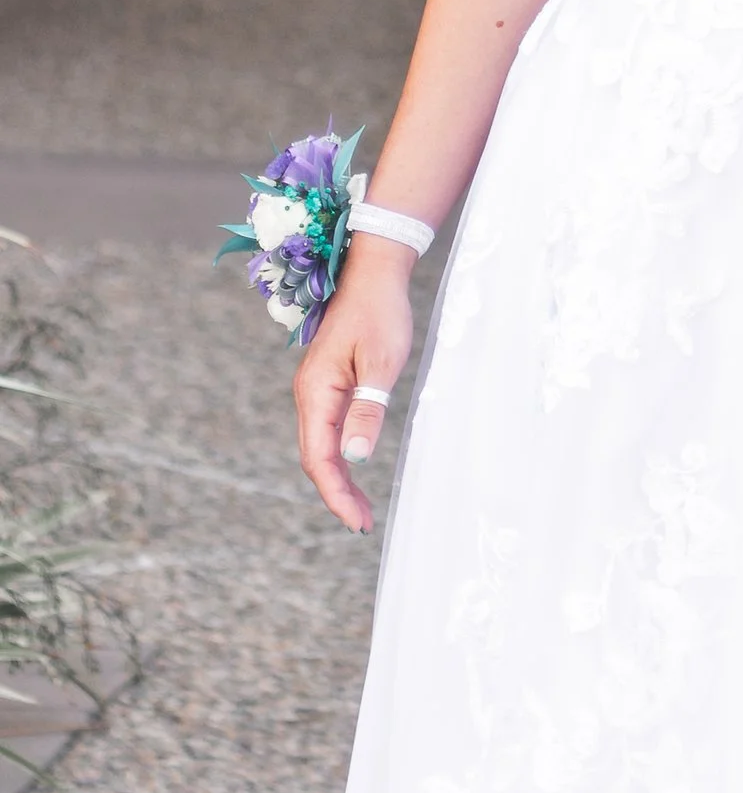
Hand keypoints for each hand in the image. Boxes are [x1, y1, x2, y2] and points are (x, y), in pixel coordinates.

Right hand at [293, 243, 416, 532]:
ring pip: (322, 444)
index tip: (357, 521)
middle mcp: (310, 395)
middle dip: (337, 492)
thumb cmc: (381, 311)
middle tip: (363, 522)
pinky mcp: (331, 382)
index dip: (336, 492)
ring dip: (339, 476)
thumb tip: (355, 458)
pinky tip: (355, 466)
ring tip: (360, 507)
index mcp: (316, 392)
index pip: (320, 457)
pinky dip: (342, 453)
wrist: (375, 271)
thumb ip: (368, 409)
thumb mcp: (383, 361)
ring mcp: (318, 389)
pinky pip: (331, 427)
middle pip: (317, 457)